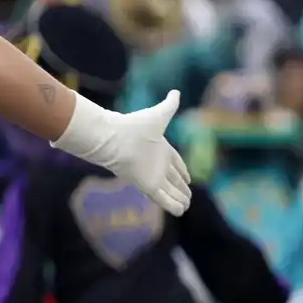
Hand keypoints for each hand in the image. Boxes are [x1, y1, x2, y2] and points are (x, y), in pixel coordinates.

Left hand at [54, 89, 191, 215]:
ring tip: (187, 205)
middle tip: (189, 193)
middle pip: (172, 178)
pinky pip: (164, 199)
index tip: (189, 177)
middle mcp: (156, 164)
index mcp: (160, 148)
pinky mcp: (147, 186)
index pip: (174, 161)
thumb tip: (176, 92)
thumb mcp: (158, 114)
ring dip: (179, 198)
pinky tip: (181, 211)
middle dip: (181, 186)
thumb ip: (169, 105)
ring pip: (169, 191)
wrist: (114, 137)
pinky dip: (172, 205)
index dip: (182, 169)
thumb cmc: (134, 126)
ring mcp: (152, 176)